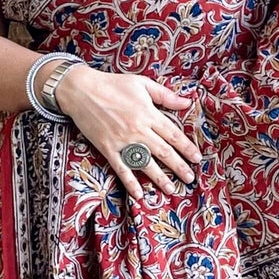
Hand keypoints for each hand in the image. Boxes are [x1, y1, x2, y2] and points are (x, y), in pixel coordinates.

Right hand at [56, 64, 201, 200]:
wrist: (81, 90)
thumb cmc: (112, 84)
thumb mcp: (142, 83)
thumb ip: (165, 95)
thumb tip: (187, 102)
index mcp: (148, 114)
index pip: (173, 134)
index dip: (187, 148)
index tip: (197, 158)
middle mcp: (138, 130)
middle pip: (163, 152)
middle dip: (179, 166)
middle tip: (190, 179)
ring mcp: (123, 141)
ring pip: (146, 163)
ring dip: (160, 178)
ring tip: (171, 189)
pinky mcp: (108, 148)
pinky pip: (121, 169)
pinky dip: (130, 182)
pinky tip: (139, 194)